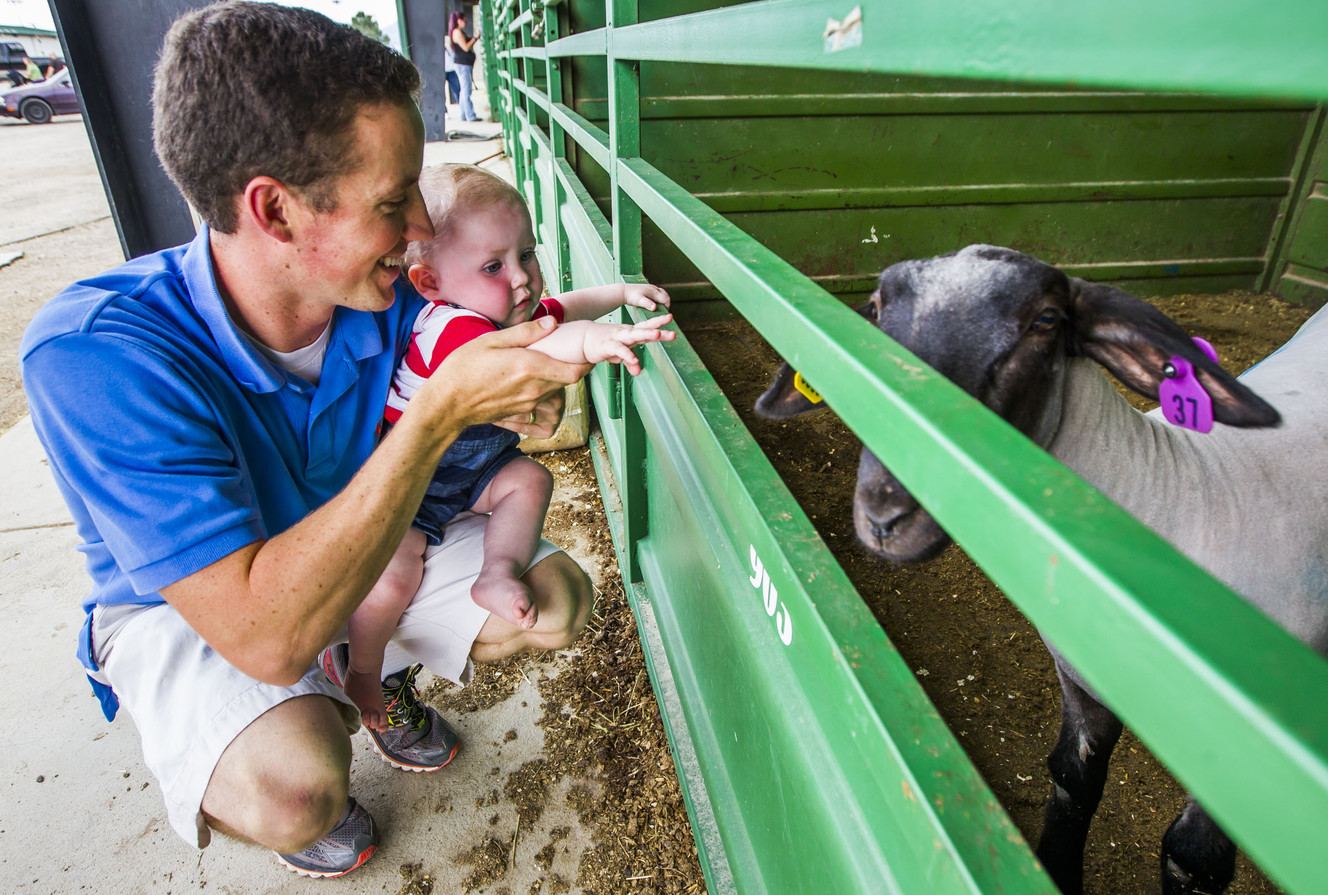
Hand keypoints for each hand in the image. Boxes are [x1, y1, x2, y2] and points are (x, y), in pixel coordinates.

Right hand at [423, 317, 590, 435]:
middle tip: (568, 352)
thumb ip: (525, 333)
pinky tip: (533, 384)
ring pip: (556, 393)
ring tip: (548, 365)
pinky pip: (541, 405)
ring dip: (558, 380)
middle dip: (573, 367)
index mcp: (530, 367)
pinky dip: (545, 395)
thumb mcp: (492, 341)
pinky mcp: (519, 413)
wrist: (447, 404)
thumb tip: (552, 323)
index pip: (574, 371)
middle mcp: (534, 389)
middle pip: (568, 381)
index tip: (586, 352)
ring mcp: (527, 404)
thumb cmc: (464, 369)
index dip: (586, 363)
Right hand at [580, 314, 675, 374]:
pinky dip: (628, 355)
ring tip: (658, 334)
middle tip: (672, 331)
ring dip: (647, 334)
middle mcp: (626, 333)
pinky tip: (636, 360)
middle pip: (644, 329)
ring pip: (634, 335)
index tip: (670, 317)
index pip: (647, 326)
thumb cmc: (603, 344)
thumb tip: (637, 371)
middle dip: (658, 328)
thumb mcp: (618, 355)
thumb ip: (629, 361)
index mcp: (630, 333)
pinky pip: (620, 350)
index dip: (658, 322)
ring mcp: (617, 338)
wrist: (582, 339)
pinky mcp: (608, 346)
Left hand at [622, 282, 669, 311]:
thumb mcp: (639, 301)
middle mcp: (654, 288)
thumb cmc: (631, 297)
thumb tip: (655, 308)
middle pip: (666, 296)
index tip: (663, 313)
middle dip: (666, 304)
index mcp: (654, 291)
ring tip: (659, 308)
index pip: (666, 299)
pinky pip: (658, 294)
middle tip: (662, 312)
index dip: (667, 307)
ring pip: (662, 294)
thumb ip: (647, 304)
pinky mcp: (649, 288)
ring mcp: (652, 287)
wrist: (624, 291)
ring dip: (663, 301)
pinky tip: (653, 304)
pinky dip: (659, 299)